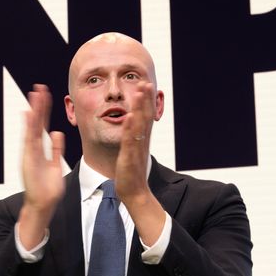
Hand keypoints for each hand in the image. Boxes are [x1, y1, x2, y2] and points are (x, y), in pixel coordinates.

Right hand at [18, 84, 65, 247]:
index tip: (46, 96)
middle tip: (39, 88)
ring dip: (34, 111)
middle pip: (36, 123)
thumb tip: (58, 134)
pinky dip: (29, 126)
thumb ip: (57, 149)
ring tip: (35, 94)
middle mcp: (33, 148)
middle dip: (39, 106)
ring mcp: (30, 153)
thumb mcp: (56, 164)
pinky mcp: (29, 159)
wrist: (43, 204)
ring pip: (33, 127)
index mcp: (41, 149)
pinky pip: (30, 139)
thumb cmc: (48, 188)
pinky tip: (29, 113)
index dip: (44, 111)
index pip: (43, 126)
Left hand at [115, 81, 164, 245]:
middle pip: (145, 116)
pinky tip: (130, 115)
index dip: (145, 100)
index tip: (144, 84)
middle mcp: (141, 142)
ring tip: (141, 91)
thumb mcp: (131, 152)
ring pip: (140, 124)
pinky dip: (131, 127)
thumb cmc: (129, 174)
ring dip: (140, 106)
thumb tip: (130, 125)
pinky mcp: (130, 158)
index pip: (144, 116)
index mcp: (141, 140)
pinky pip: (130, 140)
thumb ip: (132, 139)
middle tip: (146, 81)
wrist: (133, 194)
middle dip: (145, 98)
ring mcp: (136, 149)